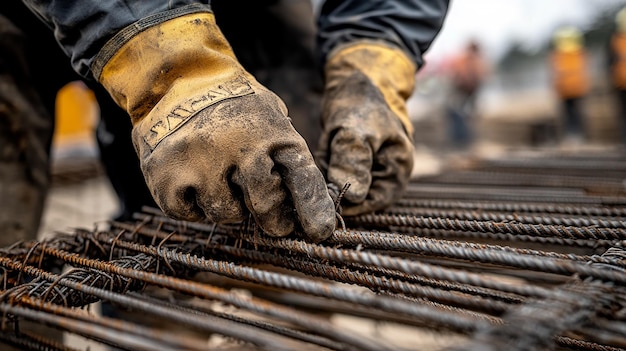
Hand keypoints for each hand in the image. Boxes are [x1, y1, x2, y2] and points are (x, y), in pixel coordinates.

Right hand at [97, 13, 335, 240]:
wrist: (176, 77)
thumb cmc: (233, 105)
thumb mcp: (270, 114)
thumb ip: (285, 153)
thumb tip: (309, 202)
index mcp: (271, 131)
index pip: (302, 178)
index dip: (314, 209)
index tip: (320, 232)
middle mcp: (237, 146)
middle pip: (265, 204)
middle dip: (274, 219)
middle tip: (275, 222)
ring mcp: (199, 162)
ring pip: (227, 215)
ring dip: (230, 207)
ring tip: (222, 179)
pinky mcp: (166, 177)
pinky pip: (191, 214)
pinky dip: (195, 205)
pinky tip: (195, 180)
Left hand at [316, 41, 415, 215]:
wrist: (354, 79)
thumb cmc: (362, 103)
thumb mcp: (356, 131)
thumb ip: (353, 163)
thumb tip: (350, 198)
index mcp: (397, 170)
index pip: (373, 202)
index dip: (349, 202)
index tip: (327, 190)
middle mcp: (384, 174)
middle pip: (354, 195)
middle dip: (336, 178)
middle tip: (330, 153)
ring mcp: (367, 168)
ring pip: (340, 184)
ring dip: (329, 167)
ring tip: (332, 141)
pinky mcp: (350, 162)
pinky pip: (332, 172)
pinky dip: (326, 160)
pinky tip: (328, 141)